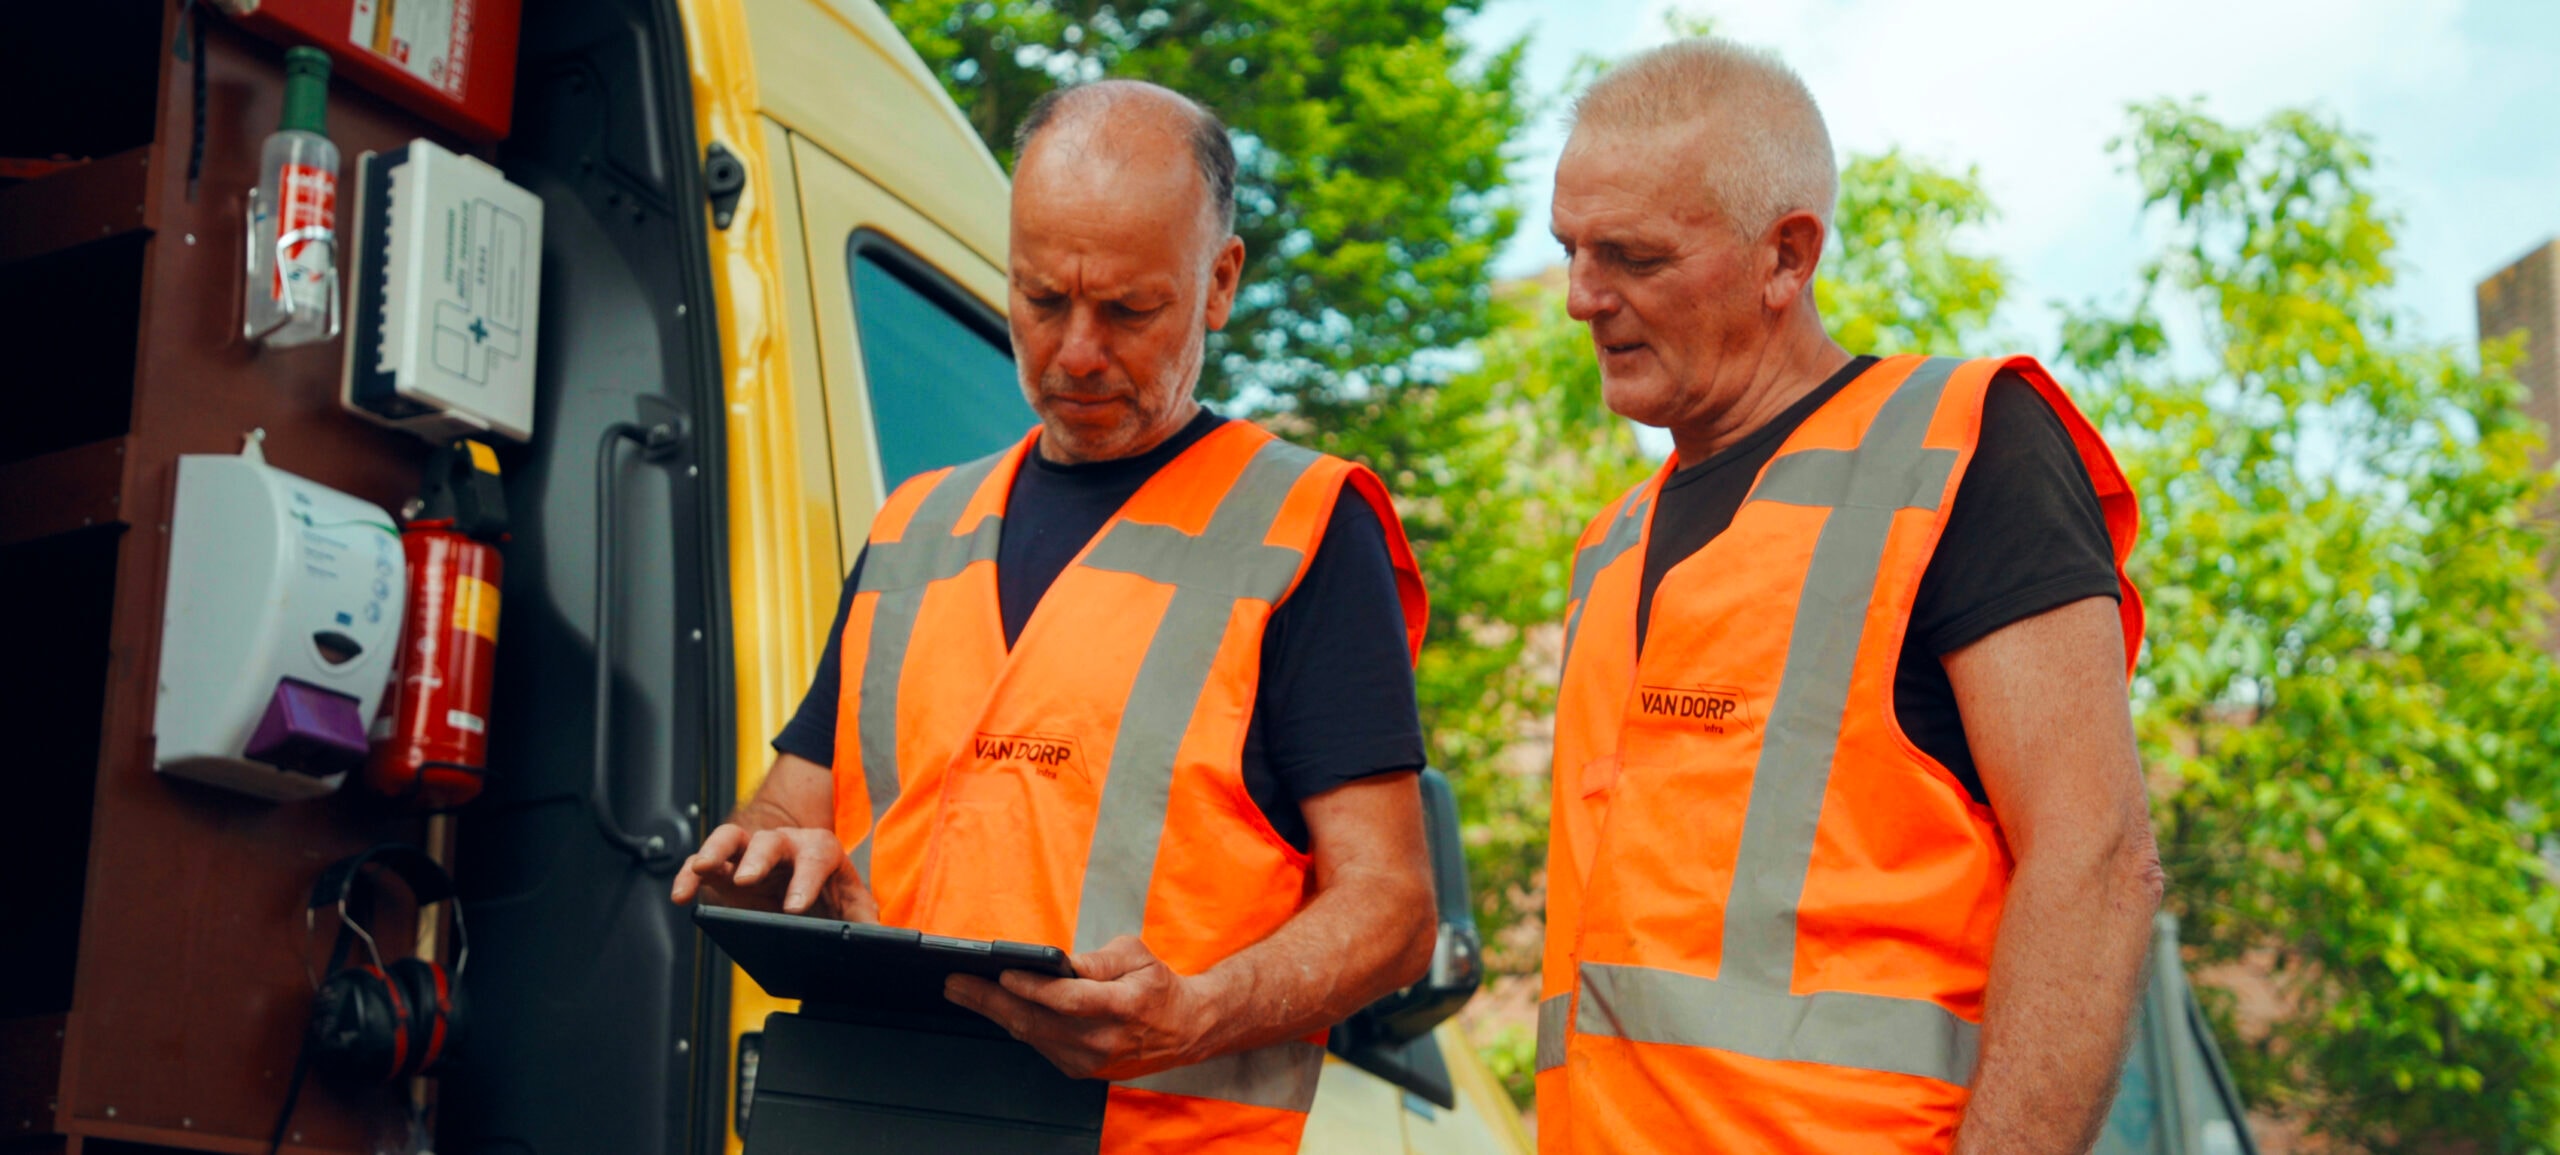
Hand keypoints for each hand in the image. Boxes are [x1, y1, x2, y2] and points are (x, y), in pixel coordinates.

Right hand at [667, 823, 879, 921]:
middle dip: (759, 860)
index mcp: (819, 850)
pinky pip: (703, 863)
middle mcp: (784, 845)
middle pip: (770, 842)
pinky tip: (681, 894)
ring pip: (731, 838)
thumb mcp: (852, 904)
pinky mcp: (725, 866)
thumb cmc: (830, 889)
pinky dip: (689, 874)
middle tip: (748, 880)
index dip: (805, 881)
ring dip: (716, 851)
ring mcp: (751, 852)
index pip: (816, 857)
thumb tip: (879, 941)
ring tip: (703, 869)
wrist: (806, 880)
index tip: (794, 908)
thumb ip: (864, 919)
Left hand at [943, 935, 1218, 1079]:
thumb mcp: (1136, 955)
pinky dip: (1014, 1024)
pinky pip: (1039, 1045)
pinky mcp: (1080, 1069)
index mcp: (1121, 1006)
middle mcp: (1102, 1038)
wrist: (1182, 1030)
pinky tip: (994, 1009)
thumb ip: (1098, 960)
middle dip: (990, 1001)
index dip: (1032, 987)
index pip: (1068, 999)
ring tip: (962, 992)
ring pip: (1031, 1035)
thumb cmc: (1157, 987)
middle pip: (1037, 1021)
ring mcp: (1089, 1059)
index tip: (1003, 972)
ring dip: (993, 1013)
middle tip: (957, 984)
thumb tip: (1059, 963)